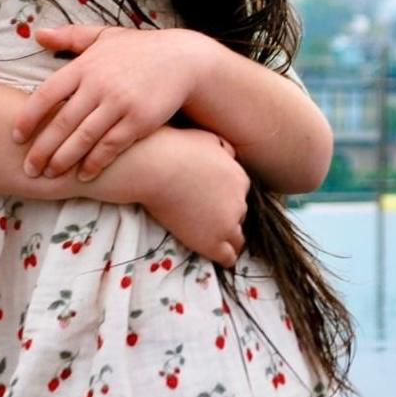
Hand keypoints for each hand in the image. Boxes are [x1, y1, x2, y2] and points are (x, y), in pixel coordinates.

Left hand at [14, 25, 213, 180]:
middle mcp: (99, 85)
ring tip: (50, 175)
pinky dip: (95, 162)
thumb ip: (69, 37)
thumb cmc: (139, 49)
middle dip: (42, 149)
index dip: (28, 118)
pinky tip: (83, 174)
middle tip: (28, 168)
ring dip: (64, 160)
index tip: (16, 137)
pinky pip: (111, 146)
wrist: (182, 59)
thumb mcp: (104, 36)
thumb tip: (37, 34)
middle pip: (62, 122)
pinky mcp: (139, 120)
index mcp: (85, 65)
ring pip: (84, 138)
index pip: (47, 94)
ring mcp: (119, 103)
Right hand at [134, 127, 247, 267]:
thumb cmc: (175, 148)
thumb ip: (223, 149)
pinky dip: (222, 256)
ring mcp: (227, 223)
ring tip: (205, 237)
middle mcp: (240, 202)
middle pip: (238, 216)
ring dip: (224, 238)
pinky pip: (228, 257)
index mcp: (240, 177)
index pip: (240, 196)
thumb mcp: (207, 139)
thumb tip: (228, 154)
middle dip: (224, 217)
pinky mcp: (212, 242)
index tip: (209, 203)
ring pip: (237, 239)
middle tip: (202, 218)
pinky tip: (209, 251)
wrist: (155, 168)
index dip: (224, 200)